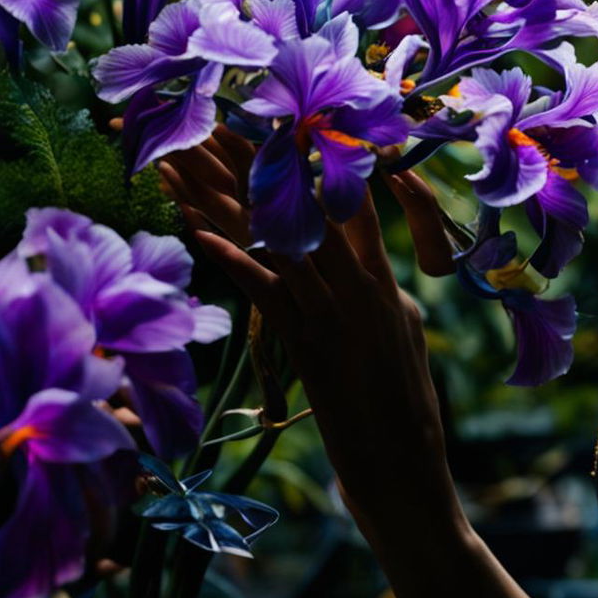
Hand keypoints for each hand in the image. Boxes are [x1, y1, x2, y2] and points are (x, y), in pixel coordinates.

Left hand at [158, 129, 465, 542]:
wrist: (408, 476)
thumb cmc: (407, 415)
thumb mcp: (407, 342)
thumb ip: (388, 299)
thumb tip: (376, 275)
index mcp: (387, 285)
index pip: (352, 206)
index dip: (319, 162)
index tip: (282, 121)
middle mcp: (364, 290)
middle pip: (306, 211)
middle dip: (260, 164)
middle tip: (216, 123)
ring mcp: (338, 317)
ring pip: (279, 242)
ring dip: (228, 200)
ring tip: (189, 163)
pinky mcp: (311, 350)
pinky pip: (267, 294)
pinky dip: (234, 259)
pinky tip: (200, 231)